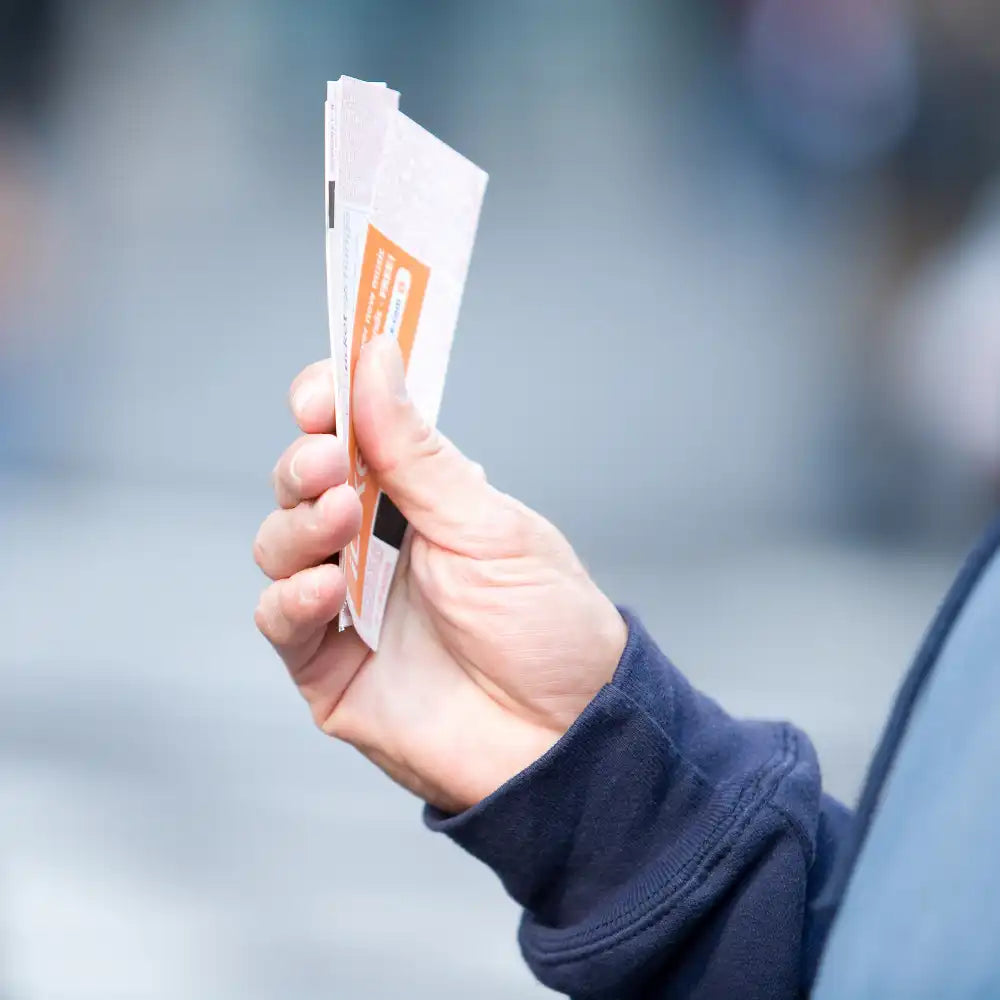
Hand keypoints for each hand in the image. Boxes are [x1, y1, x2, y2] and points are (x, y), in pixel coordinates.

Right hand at [254, 339, 626, 813]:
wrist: (566, 738)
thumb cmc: (546, 627)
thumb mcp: (488, 527)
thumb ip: (419, 454)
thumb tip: (374, 361)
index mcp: (420, 500)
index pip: (354, 434)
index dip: (326, 404)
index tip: (317, 391)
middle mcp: (376, 545)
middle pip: (305, 484)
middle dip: (306, 464)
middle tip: (326, 461)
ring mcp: (348, 604)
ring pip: (281, 544)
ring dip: (297, 524)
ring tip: (338, 519)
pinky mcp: (328, 667)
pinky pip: (282, 623)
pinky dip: (290, 598)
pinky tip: (325, 587)